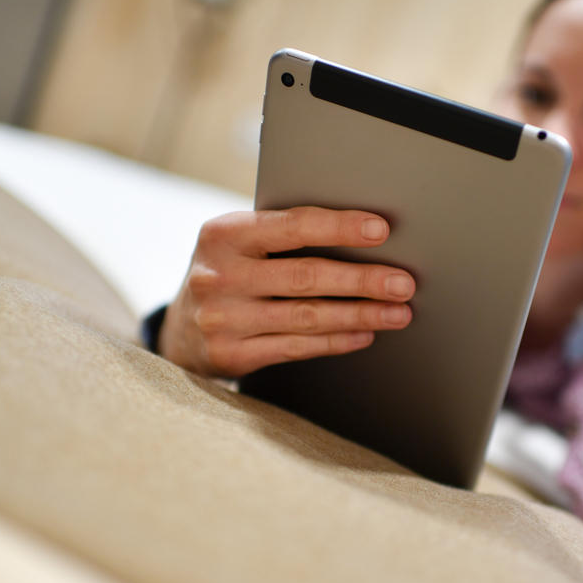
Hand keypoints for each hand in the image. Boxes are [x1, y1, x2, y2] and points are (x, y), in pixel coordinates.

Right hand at [159, 207, 415, 377]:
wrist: (179, 329)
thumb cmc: (227, 273)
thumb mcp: (237, 244)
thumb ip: (281, 236)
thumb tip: (364, 235)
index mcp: (223, 234)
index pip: (292, 226)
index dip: (340, 227)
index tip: (381, 230)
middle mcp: (219, 276)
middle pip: (306, 276)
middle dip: (362, 280)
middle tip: (404, 283)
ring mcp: (223, 319)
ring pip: (307, 316)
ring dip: (360, 315)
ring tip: (398, 313)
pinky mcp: (231, 355)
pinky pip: (297, 347)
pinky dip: (336, 341)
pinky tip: (364, 334)